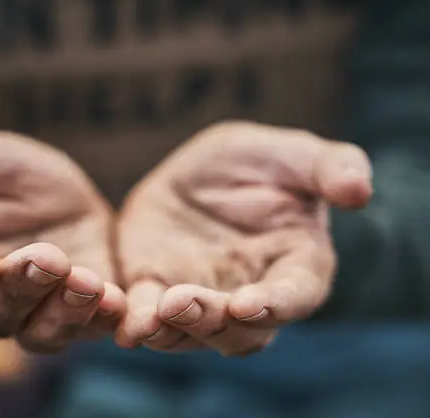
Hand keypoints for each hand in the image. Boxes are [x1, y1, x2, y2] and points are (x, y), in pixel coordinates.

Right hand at [0, 131, 125, 353]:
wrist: (53, 190)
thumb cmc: (1, 176)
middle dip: (19, 289)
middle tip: (46, 260)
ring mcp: (31, 311)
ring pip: (40, 332)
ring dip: (63, 312)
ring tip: (87, 283)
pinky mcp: (76, 309)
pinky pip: (87, 326)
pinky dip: (101, 320)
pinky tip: (117, 303)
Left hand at [116, 122, 371, 354]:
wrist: (197, 169)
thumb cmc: (256, 163)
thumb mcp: (290, 153)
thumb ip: (328, 167)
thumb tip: (360, 191)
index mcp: (294, 263)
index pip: (295, 294)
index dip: (276, 303)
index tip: (251, 302)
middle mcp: (249, 292)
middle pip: (240, 329)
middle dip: (214, 321)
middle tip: (186, 303)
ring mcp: (201, 296)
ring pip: (191, 333)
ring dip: (173, 331)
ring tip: (151, 318)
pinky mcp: (156, 288)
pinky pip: (146, 316)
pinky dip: (137, 325)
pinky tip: (124, 327)